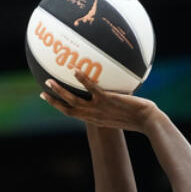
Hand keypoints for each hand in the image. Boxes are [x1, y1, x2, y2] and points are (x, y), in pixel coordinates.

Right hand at [40, 71, 159, 132]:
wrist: (148, 121)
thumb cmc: (139, 117)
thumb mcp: (121, 112)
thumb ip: (113, 102)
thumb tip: (114, 87)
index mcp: (96, 119)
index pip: (73, 114)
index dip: (60, 107)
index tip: (49, 99)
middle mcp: (95, 116)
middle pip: (68, 110)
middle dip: (54, 101)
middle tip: (42, 92)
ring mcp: (100, 108)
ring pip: (74, 101)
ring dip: (60, 91)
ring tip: (50, 81)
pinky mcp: (108, 100)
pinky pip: (92, 89)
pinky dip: (83, 80)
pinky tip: (75, 70)